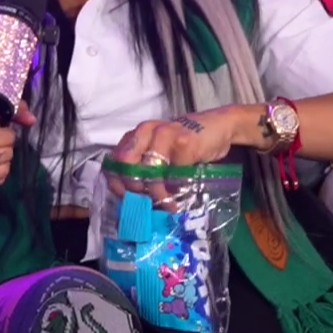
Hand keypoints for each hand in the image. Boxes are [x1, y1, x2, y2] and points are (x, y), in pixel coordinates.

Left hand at [108, 109, 246, 201]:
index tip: (128, 200)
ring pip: (151, 171)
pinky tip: (183, 191)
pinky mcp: (185, 142)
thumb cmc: (184, 145)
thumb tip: (132, 199)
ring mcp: (165, 134)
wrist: (218, 128)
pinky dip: (178, 186)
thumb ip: (144, 168)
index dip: (118, 183)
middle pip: (128, 165)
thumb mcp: (159, 153)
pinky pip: (175, 172)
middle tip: (148, 202)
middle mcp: (146, 131)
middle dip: (136, 188)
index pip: (115, 161)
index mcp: (136, 135)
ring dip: (159, 193)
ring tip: (169, 205)